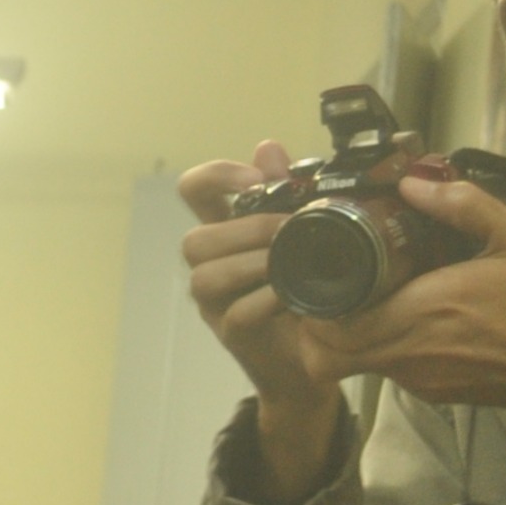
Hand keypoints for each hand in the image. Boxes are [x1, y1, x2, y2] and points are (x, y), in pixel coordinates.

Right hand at [179, 144, 352, 499]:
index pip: (194, 189)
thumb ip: (286, 191)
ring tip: (290, 260)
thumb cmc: (308, 288)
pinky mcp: (232, 334)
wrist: (311, 356)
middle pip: (194, 238)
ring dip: (252, 262)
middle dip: (244, 228)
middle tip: (290, 228)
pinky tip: (294, 293)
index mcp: (226, 229)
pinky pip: (237, 313)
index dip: (218, 177)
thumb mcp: (307, 233)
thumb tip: (269, 148)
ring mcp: (216, 302)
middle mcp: (211, 264)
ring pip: (205, 275)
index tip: (257, 182)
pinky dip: (267, 299)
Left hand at [308, 171, 505, 412]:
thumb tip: (414, 182)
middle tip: (338, 287)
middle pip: (327, 355)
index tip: (323, 275)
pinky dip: (386, 348)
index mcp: (420, 316)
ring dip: (353, 336)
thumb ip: (460, 204)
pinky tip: (413, 316)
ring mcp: (422, 381)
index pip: (327, 329)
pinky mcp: (438, 393)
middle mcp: (410, 356)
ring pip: (357, 366)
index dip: (312, 306)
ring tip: (376, 296)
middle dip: (320, 324)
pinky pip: (392, 372)